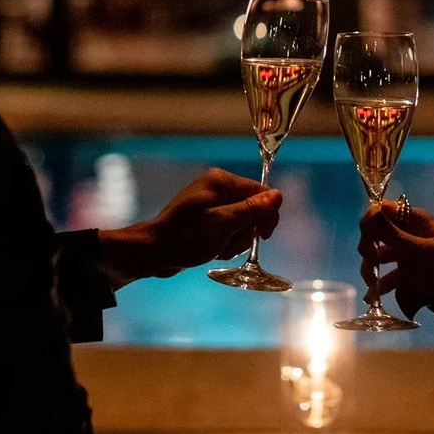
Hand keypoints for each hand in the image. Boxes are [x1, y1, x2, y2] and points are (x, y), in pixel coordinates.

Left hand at [97, 168, 281, 288]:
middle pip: (253, 210)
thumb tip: (278, 196)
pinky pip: (229, 230)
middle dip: (245, 232)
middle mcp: (218, 187)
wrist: (155, 252)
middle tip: (227, 243)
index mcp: (221, 181)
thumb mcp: (223, 224)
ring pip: (242, 223)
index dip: (266, 216)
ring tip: (217, 249)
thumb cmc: (187, 237)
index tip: (262, 237)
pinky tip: (213, 250)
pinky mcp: (207, 219)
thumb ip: (252, 210)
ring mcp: (212, 203)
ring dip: (235, 241)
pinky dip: (225, 243)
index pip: (261, 192)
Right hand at [358, 198, 433, 319]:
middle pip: (376, 233)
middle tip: (370, 260)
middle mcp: (409, 236)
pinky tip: (373, 297)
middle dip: (368, 246)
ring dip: (370, 269)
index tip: (368, 237)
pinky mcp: (409, 278)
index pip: (383, 210)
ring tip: (372, 285)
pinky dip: (378, 287)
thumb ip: (394, 235)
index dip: (371, 220)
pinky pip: (387, 279)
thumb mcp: (423, 251)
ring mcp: (408, 257)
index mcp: (416, 221)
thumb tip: (370, 213)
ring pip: (378, 257)